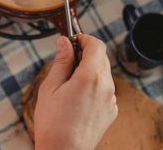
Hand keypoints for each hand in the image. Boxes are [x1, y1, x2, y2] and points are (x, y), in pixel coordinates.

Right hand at [34, 34, 116, 149]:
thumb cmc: (53, 123)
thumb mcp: (51, 87)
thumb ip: (61, 61)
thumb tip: (64, 41)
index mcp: (91, 77)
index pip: (96, 45)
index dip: (84, 38)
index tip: (73, 41)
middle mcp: (106, 86)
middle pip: (102, 57)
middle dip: (86, 53)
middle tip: (68, 60)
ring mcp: (111, 100)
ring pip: (104, 73)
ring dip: (91, 69)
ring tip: (71, 81)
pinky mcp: (111, 111)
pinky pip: (106, 89)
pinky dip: (95, 85)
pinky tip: (79, 97)